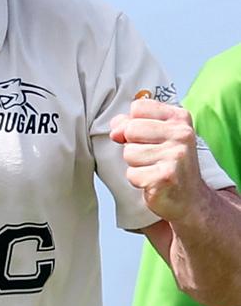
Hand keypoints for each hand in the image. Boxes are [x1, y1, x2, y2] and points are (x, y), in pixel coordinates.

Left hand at [110, 99, 207, 221]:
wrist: (190, 198)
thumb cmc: (170, 165)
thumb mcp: (157, 136)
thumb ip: (133, 124)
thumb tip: (115, 128)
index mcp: (179, 118)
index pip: (138, 107)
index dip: (133, 124)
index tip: (145, 138)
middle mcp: (181, 134)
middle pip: (130, 129)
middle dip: (132, 147)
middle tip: (151, 158)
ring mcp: (175, 155)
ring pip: (129, 153)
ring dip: (135, 165)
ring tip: (153, 170)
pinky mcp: (166, 177)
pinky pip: (132, 174)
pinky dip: (138, 181)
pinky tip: (153, 182)